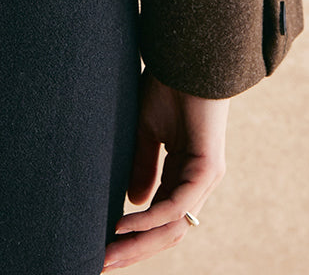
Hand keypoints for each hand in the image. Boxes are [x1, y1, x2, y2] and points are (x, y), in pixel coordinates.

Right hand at [101, 72, 228, 267]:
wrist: (187, 56)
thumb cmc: (168, 85)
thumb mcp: (147, 130)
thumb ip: (143, 165)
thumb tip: (134, 202)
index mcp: (185, 173)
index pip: (160, 218)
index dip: (134, 237)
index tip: (103, 247)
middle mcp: (197, 181)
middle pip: (166, 231)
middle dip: (134, 250)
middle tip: (102, 264)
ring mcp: (205, 178)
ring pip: (172, 225)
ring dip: (139, 243)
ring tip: (108, 253)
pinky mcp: (207, 168)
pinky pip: (175, 205)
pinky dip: (149, 219)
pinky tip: (123, 225)